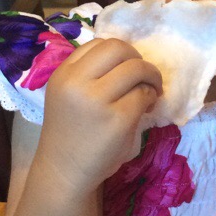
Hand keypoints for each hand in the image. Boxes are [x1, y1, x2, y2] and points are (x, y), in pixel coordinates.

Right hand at [36, 38, 162, 196]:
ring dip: (151, 76)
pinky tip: (146, 108)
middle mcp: (77, 83)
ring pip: (136, 68)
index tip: (126, 68)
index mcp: (64, 74)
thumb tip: (131, 59)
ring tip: (151, 91)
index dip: (120, 53)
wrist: (64, 172)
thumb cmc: (72, 134)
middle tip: (145, 75)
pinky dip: (151, 98)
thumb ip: (90, 74)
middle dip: (138, 58)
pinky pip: (144, 95)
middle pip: (119, 48)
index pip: (99, 43)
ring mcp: (97, 100)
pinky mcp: (118, 119)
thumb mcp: (69, 95)